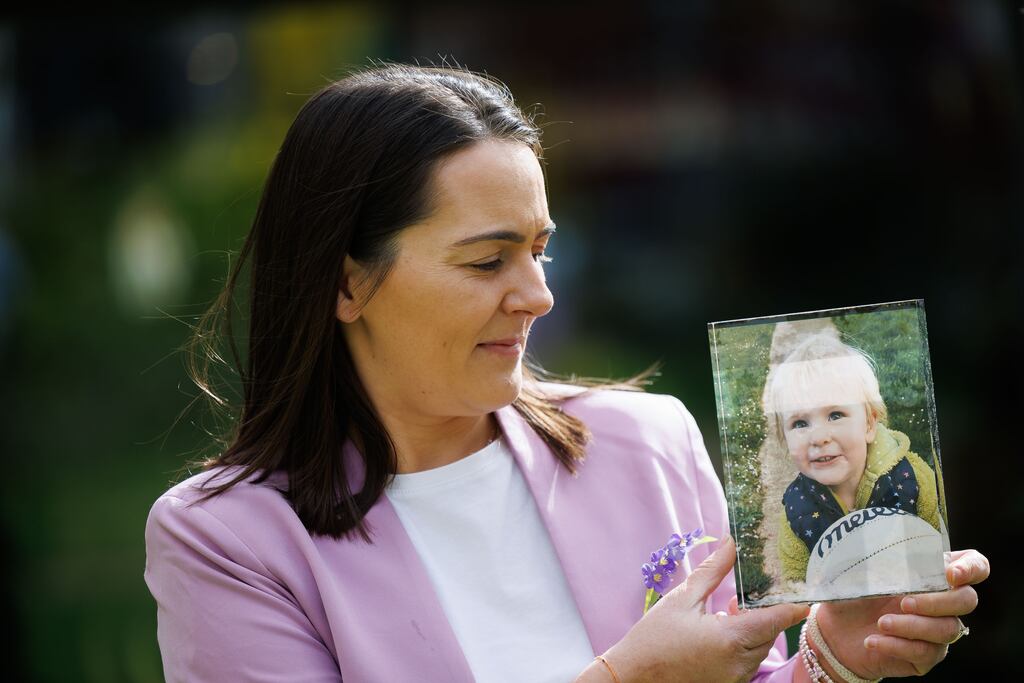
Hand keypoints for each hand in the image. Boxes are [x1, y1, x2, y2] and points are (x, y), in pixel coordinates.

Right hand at [599, 537, 808, 682]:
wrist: (633, 675)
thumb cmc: (654, 637)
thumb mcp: (683, 598)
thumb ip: (713, 571)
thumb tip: (731, 542)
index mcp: (730, 639)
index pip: (777, 620)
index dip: (794, 605)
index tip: (806, 590)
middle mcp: (739, 663)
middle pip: (771, 633)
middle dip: (768, 612)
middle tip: (756, 590)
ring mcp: (734, 678)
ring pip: (760, 648)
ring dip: (755, 628)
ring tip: (731, 609)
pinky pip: (747, 661)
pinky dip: (744, 644)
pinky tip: (723, 629)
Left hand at [815, 548, 988, 678]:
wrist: (835, 629)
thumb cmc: (853, 592)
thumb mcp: (863, 570)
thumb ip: (882, 557)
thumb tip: (887, 543)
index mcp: (932, 574)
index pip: (975, 566)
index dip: (971, 568)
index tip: (951, 574)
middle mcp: (942, 602)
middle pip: (967, 600)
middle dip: (937, 601)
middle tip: (904, 602)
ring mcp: (937, 631)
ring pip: (947, 630)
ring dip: (912, 626)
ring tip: (881, 623)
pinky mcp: (925, 657)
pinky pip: (925, 653)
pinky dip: (897, 645)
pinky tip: (873, 640)